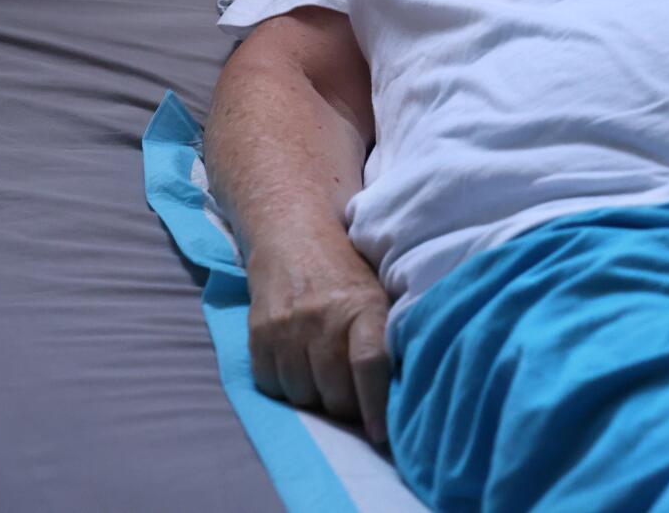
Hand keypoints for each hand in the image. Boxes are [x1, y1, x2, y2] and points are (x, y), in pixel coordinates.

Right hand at [245, 232, 391, 446]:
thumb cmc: (349, 270)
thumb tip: (409, 386)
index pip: (369, 363)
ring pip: (302, 394)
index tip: (381, 435)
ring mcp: (288, 326)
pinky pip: (272, 384)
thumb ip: (389, 332)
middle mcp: (323, 316)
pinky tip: (300, 368)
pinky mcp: (259, 332)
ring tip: (327, 381)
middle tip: (355, 403)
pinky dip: (286, 388)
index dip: (375, 405)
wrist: (294, 233)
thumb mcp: (379, 289)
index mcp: (364, 304)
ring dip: (316, 399)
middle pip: (334, 391)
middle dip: (347, 408)